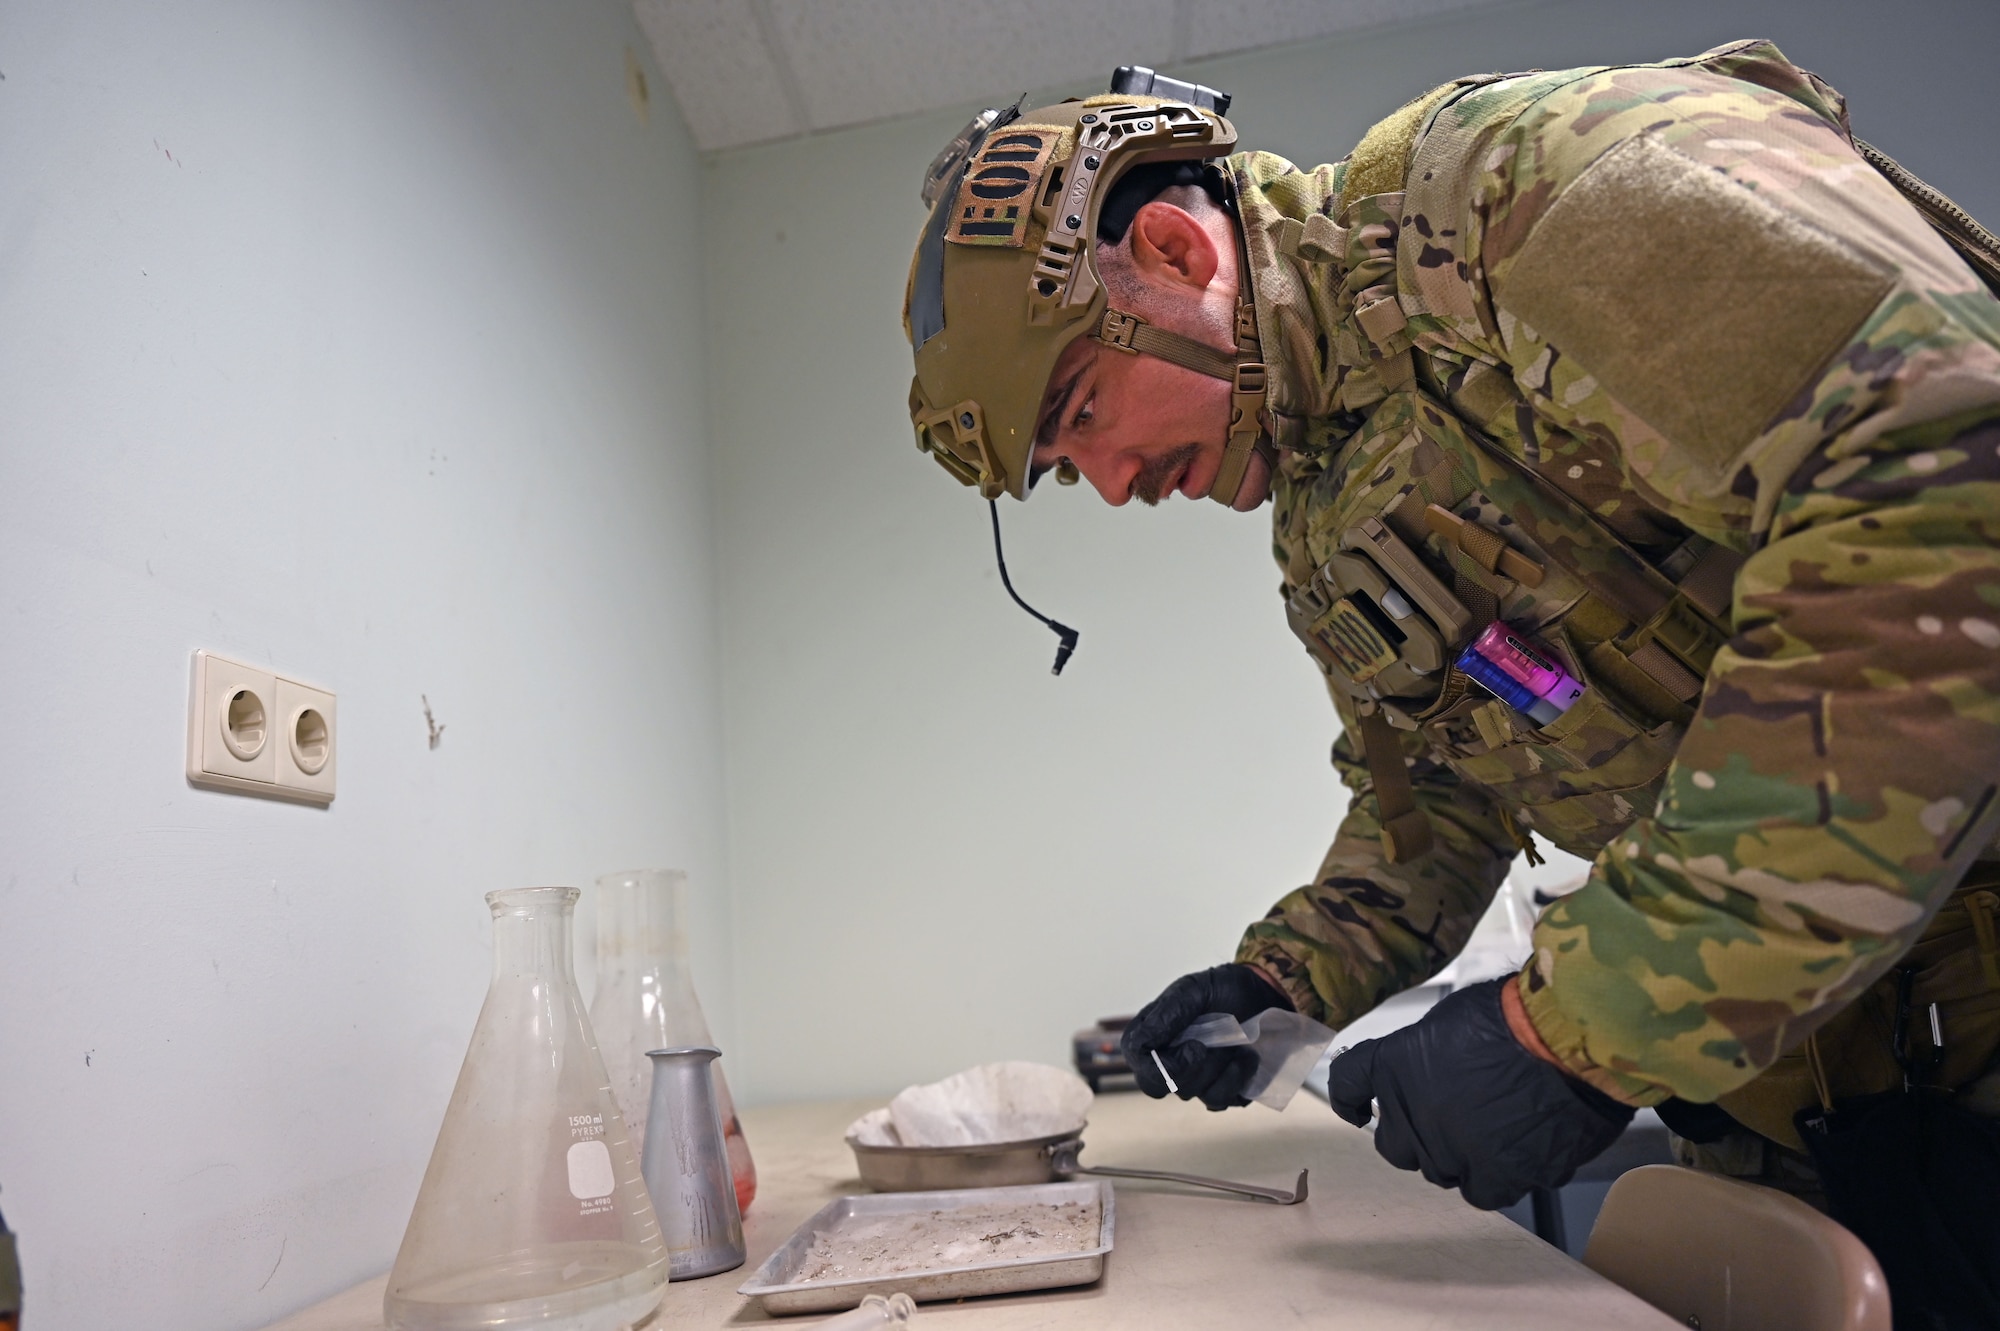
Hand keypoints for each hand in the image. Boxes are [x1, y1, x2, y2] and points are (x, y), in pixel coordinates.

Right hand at [1122, 964, 1291, 1110]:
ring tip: (1237, 1044)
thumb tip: (1141, 1044)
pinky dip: (1237, 1079)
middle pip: (1165, 1087)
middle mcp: (1165, 1061)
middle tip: (1218, 1041)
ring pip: (1194, 1094)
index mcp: (1150, 1035)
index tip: (1196, 1046)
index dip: (1163, 1067)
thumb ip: (1167, 1014)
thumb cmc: (1221, 988)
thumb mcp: (1192, 990)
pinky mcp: (1217, 1090)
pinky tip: (1246, 1058)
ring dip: (1221, 1069)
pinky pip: (1220, 1102)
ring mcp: (1192, 1078)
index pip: (1141, 1066)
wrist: (1259, 993)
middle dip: (1197, 1066)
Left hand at [1324, 978, 1632, 1208]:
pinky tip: (1512, 1157)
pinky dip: (1493, 1178)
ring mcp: (1452, 1150)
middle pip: (1394, 1144)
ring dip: (1456, 1158)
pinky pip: (1481, 1192)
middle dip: (1415, 1134)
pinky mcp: (1496, 1175)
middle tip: (1447, 1121)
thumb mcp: (1452, 1016)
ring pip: (1439, 1171)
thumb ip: (1428, 1049)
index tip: (1358, 1109)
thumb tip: (1434, 1064)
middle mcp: (1412, 1113)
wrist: (1566, 1041)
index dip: (1350, 1099)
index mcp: (1393, 1065)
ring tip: (1488, 1135)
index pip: (1348, 1083)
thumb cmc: (1515, 1013)